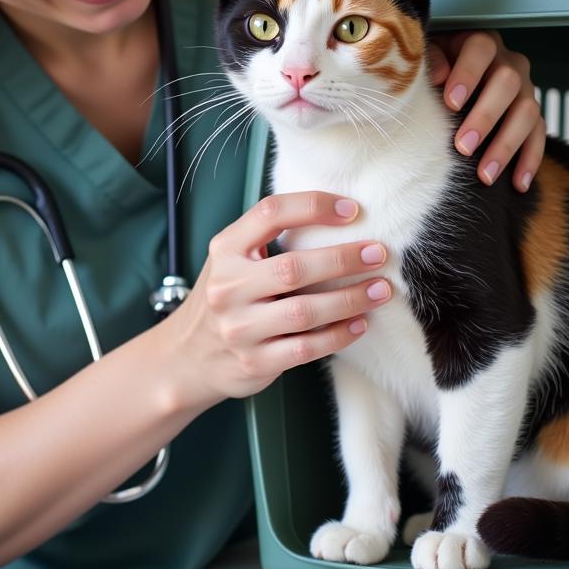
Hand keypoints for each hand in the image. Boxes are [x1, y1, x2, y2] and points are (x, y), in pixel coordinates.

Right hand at [161, 192, 391, 409]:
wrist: (187, 357)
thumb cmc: (226, 297)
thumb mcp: (232, 259)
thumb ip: (266, 238)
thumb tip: (337, 216)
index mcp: (225, 250)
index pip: (270, 214)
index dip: (313, 206)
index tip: (352, 210)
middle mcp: (228, 287)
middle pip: (294, 267)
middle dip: (343, 258)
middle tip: (378, 253)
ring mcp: (240, 328)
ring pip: (305, 311)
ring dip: (350, 299)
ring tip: (381, 289)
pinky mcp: (255, 362)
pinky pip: (307, 348)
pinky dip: (339, 335)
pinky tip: (360, 323)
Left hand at [427, 31, 543, 191]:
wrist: (451, 88)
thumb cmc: (435, 73)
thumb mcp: (428, 60)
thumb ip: (431, 60)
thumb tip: (438, 76)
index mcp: (480, 43)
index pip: (480, 48)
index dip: (468, 73)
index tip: (451, 103)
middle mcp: (509, 63)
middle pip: (508, 82)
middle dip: (485, 117)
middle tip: (463, 146)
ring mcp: (526, 89)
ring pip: (528, 112)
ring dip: (506, 145)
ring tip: (484, 174)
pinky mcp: (534, 115)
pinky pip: (540, 136)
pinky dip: (530, 160)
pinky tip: (518, 184)